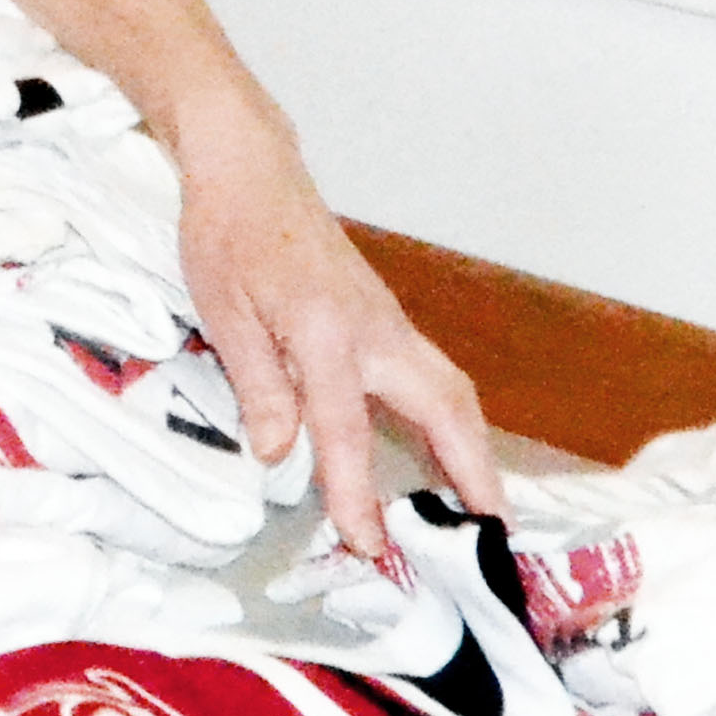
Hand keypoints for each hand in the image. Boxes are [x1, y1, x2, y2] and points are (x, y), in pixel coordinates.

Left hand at [171, 98, 500, 555]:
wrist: (251, 170)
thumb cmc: (228, 237)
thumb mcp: (223, 313)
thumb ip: (259, 386)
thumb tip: (279, 456)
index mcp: (325, 329)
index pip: (345, 427)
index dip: (356, 492)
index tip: (368, 545)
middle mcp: (374, 328)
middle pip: (444, 405)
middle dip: (474, 470)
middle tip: (491, 532)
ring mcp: (387, 321)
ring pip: (450, 390)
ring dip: (474, 448)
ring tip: (486, 509)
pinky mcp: (386, 320)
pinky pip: (434, 378)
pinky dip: (454, 423)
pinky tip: (447, 456)